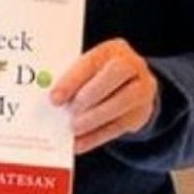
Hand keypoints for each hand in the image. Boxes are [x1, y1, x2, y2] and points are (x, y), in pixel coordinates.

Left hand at [48, 38, 157, 154]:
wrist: (133, 85)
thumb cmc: (100, 75)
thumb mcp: (89, 69)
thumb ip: (74, 78)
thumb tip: (52, 98)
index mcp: (112, 50)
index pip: (92, 61)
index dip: (73, 79)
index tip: (55, 97)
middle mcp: (132, 65)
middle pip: (114, 75)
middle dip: (89, 95)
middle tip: (69, 112)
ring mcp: (141, 90)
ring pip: (120, 103)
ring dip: (94, 118)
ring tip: (73, 128)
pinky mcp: (140, 114)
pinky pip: (118, 127)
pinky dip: (96, 137)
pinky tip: (79, 143)